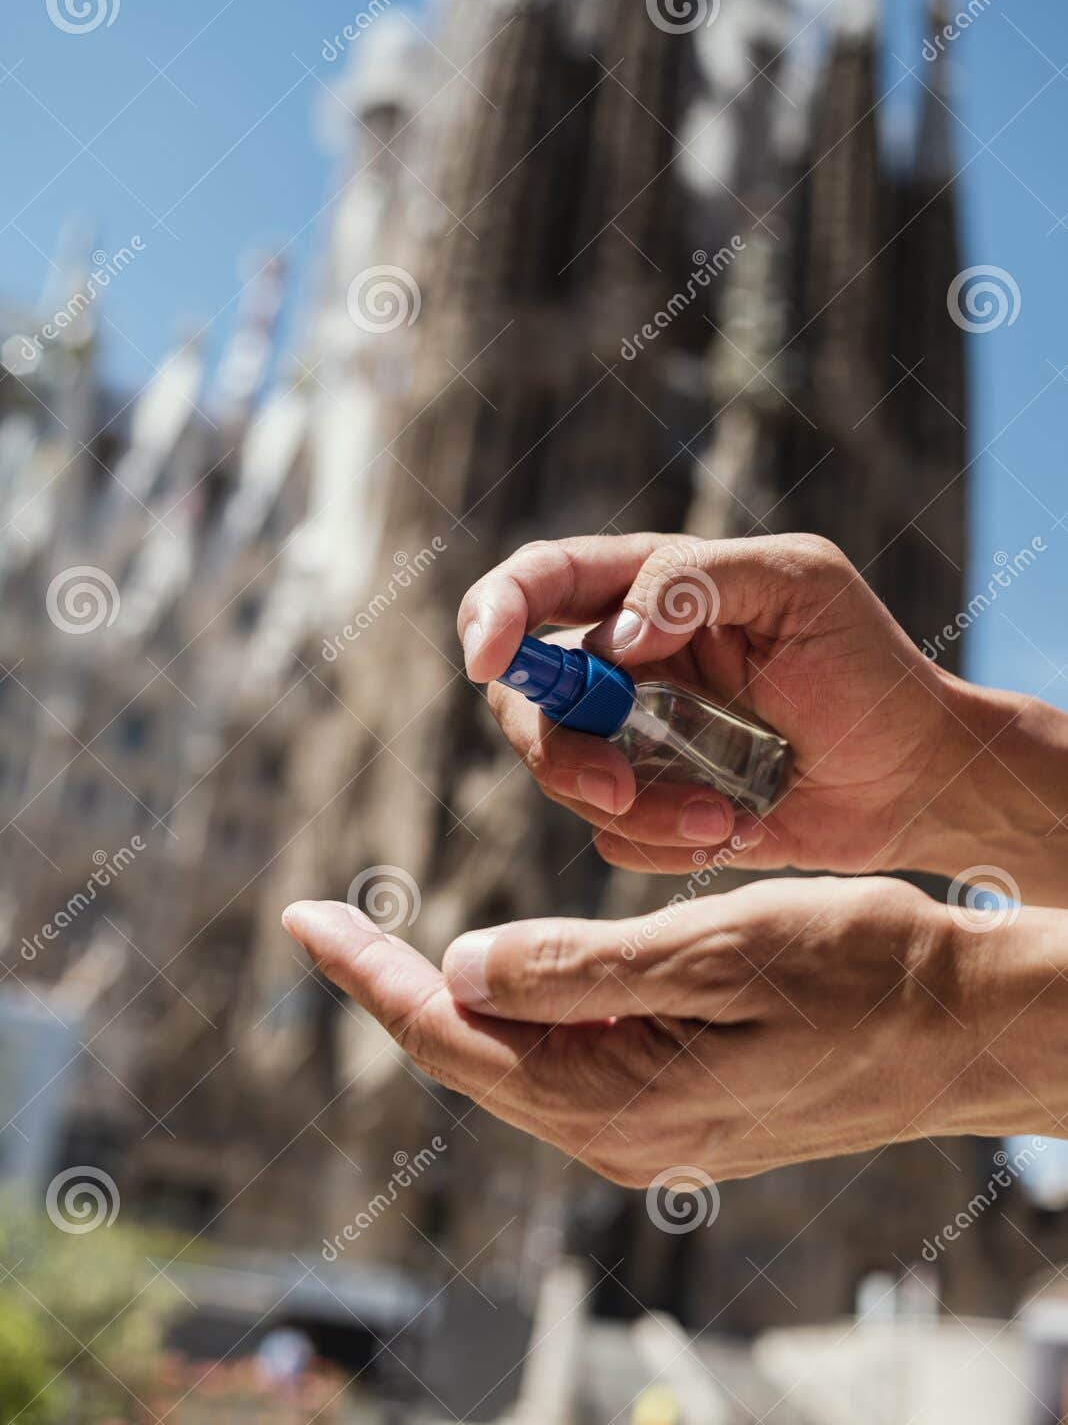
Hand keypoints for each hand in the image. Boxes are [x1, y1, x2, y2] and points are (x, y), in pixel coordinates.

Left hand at [281, 882, 1064, 1183]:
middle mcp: (619, 1137)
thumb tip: (460, 969)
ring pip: (512, 1066)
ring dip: (448, 1003)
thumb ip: (581, 969)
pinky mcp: (678, 1117)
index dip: (367, 974)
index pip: (450, 1034)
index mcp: (615, 1098)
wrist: (965, 1031)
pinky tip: (498, 981)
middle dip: (389, 988)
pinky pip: (565, 1069)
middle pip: (467, 1058)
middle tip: (325, 921)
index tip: (302, 917)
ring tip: (384, 948)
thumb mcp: (718, 949)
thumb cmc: (859, 973)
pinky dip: (516, 1017)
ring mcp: (649, 1136)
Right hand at [457, 533, 961, 876]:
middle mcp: (622, 666)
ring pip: (566, 779)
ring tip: (731, 814)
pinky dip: (668, 842)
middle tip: (616, 786)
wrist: (916, 779)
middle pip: (524, 701)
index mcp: (645, 589)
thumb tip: (613, 635)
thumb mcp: (800, 585)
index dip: (494, 613)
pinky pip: (613, 836)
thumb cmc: (867, 668)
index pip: (536, 583)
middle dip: (559, 751)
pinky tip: (740, 828)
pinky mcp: (652, 810)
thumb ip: (696, 582)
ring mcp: (632, 742)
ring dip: (642, 806)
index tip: (491, 657)